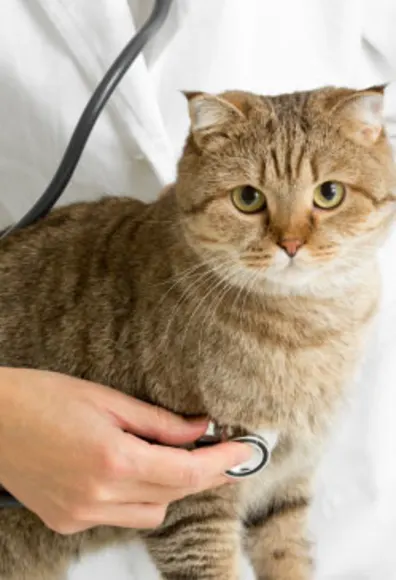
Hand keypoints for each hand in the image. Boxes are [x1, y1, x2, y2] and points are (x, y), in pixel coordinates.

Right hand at [0, 368, 250, 533]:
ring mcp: (80, 515)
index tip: (243, 453)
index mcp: (112, 461)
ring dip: (168, 487)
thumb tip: (199, 429)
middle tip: (214, 448)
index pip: (186, 472)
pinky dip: (135, 496)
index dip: (221, 463)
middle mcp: (98, 497)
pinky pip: (119, 516)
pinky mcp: (66, 522)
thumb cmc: (41, 397)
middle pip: (173, 495)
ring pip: (150, 514)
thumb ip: (158, 421)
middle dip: (200, 473)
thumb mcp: (106, 399)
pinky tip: (128, 468)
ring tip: (162, 454)